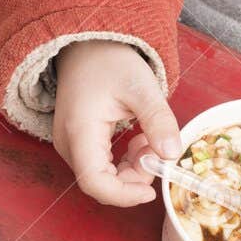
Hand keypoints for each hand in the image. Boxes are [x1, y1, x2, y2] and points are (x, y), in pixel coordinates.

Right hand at [53, 41, 181, 205]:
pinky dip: (126, 160)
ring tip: (150, 140)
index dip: (124, 195)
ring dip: (133, 168)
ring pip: (104, 176)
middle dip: (135, 177)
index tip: (152, 190)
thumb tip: (172, 154)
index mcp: (80, 131)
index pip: (95, 182)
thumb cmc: (110, 61)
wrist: (88, 46)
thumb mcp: (142, 88)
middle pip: (101, 182)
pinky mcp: (79, 143)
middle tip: (157, 150)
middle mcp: (68, 143)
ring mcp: (71, 144)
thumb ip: (158, 121)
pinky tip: (140, 140)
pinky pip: (103, 165)